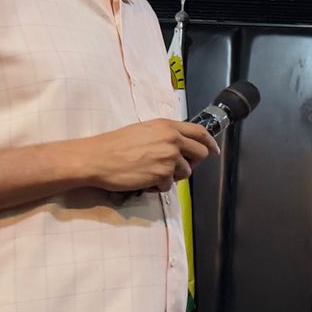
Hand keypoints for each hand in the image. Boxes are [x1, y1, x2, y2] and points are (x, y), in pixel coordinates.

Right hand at [73, 120, 218, 191]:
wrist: (97, 158)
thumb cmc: (115, 145)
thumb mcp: (144, 131)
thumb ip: (165, 135)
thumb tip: (179, 145)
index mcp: (168, 126)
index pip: (200, 132)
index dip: (210, 143)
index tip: (213, 151)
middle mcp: (172, 139)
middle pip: (201, 153)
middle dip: (193, 163)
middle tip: (179, 168)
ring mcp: (169, 156)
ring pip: (186, 172)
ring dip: (172, 176)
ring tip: (152, 173)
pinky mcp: (163, 173)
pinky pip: (170, 184)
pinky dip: (159, 185)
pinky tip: (144, 179)